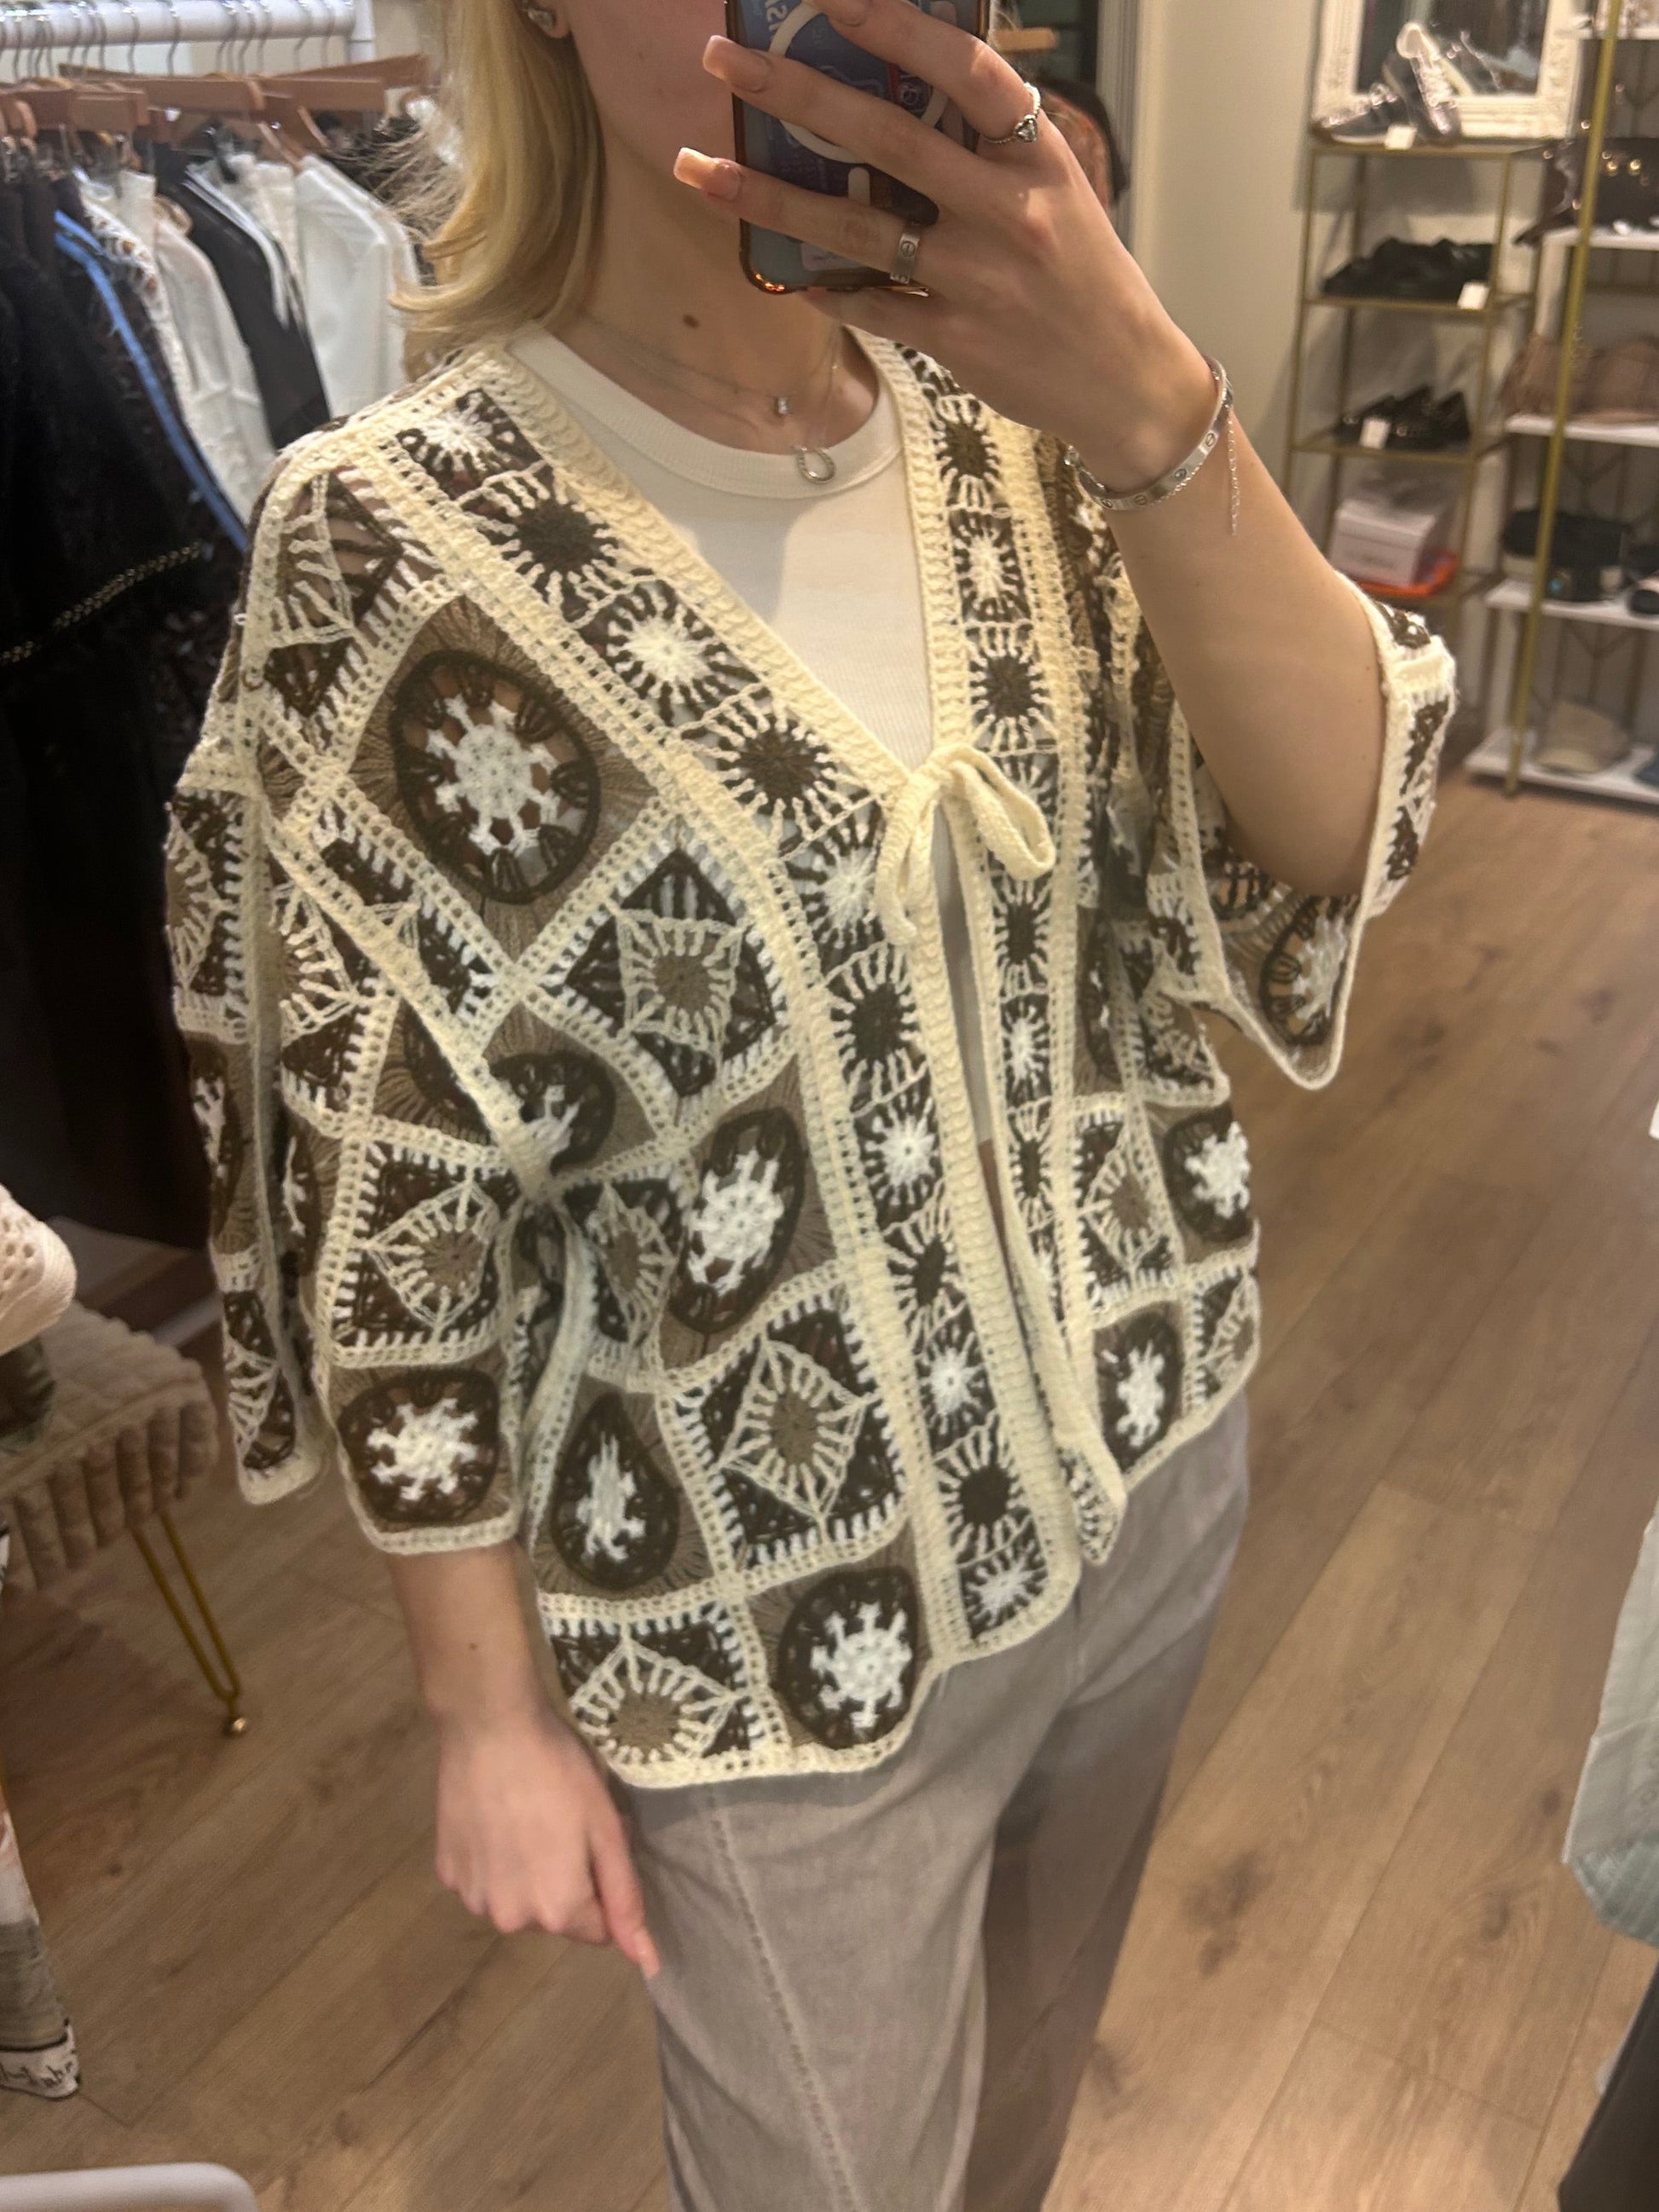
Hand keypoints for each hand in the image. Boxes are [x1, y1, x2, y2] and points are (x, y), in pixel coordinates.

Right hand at [433, 1700, 660, 1977]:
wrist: (488, 1726)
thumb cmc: (558, 1770)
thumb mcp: (605, 1827)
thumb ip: (625, 1897)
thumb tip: (647, 1961)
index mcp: (557, 1910)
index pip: (599, 1929)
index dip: (604, 1886)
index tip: (595, 1842)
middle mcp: (510, 1920)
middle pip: (555, 1915)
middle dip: (566, 1881)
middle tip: (563, 1823)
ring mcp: (471, 1897)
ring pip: (517, 1899)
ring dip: (527, 1873)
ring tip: (527, 1817)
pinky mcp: (445, 1872)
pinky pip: (483, 1879)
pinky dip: (493, 1859)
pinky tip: (495, 1818)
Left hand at [683, 0, 1216, 492]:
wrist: (1125, 380)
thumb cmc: (1082, 275)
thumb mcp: (1054, 190)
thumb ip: (988, 145)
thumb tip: (902, 85)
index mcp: (1037, 157)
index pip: (967, 72)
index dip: (899, 28)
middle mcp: (1009, 211)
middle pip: (890, 139)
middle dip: (797, 92)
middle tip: (724, 58)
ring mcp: (980, 279)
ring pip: (859, 228)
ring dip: (771, 198)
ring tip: (703, 170)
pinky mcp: (958, 340)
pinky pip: (875, 307)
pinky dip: (829, 292)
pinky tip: (790, 278)